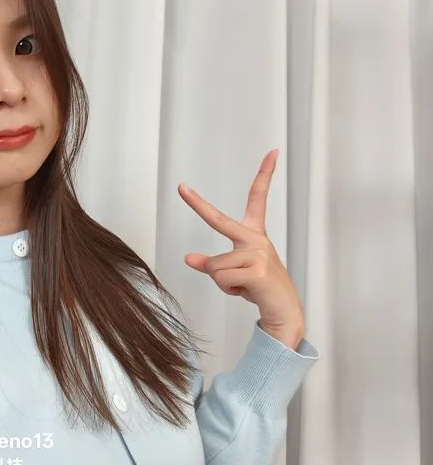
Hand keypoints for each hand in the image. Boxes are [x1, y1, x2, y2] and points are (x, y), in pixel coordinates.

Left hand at [178, 149, 304, 349]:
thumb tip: (187, 258)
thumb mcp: (232, 273)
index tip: (273, 152)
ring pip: (214, 266)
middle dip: (197, 203)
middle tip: (180, 186)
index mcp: (254, 234)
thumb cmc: (259, 288)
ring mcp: (257, 253)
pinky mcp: (256, 271)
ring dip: (222, 282)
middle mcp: (256, 239)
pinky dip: (228, 290)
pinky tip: (247, 292)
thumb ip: (211, 263)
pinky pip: (221, 278)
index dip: (265, 173)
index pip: (258, 197)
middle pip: (219, 220)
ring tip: (242, 286)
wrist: (284, 313)